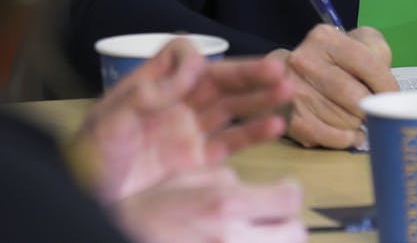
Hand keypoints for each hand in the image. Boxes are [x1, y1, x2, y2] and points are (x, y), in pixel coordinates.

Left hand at [75, 39, 293, 203]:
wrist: (92, 198)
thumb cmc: (92, 155)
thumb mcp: (113, 119)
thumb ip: (149, 93)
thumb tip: (191, 69)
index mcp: (151, 85)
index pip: (180, 56)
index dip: (194, 60)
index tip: (201, 71)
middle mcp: (174, 103)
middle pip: (217, 80)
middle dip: (247, 74)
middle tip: (278, 69)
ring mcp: (187, 131)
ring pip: (230, 107)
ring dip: (258, 98)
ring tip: (287, 90)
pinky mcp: (196, 161)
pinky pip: (231, 142)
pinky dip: (254, 133)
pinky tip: (276, 124)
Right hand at [110, 166, 306, 242]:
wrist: (120, 236)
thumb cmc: (145, 214)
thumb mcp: (182, 180)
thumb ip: (223, 179)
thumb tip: (245, 187)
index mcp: (223, 206)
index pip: (288, 198)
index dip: (288, 190)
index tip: (282, 189)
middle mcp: (233, 240)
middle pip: (295, 233)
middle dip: (287, 223)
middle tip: (270, 218)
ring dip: (275, 240)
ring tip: (255, 235)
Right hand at [268, 25, 397, 149]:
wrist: (285, 76)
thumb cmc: (334, 61)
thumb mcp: (358, 42)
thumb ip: (378, 52)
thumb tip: (387, 89)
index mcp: (324, 38)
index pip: (369, 64)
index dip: (387, 86)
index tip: (391, 97)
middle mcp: (304, 61)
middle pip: (356, 98)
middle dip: (370, 108)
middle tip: (371, 109)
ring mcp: (293, 90)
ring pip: (345, 120)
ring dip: (358, 124)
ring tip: (356, 118)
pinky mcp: (289, 117)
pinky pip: (329, 137)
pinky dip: (345, 139)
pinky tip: (350, 134)